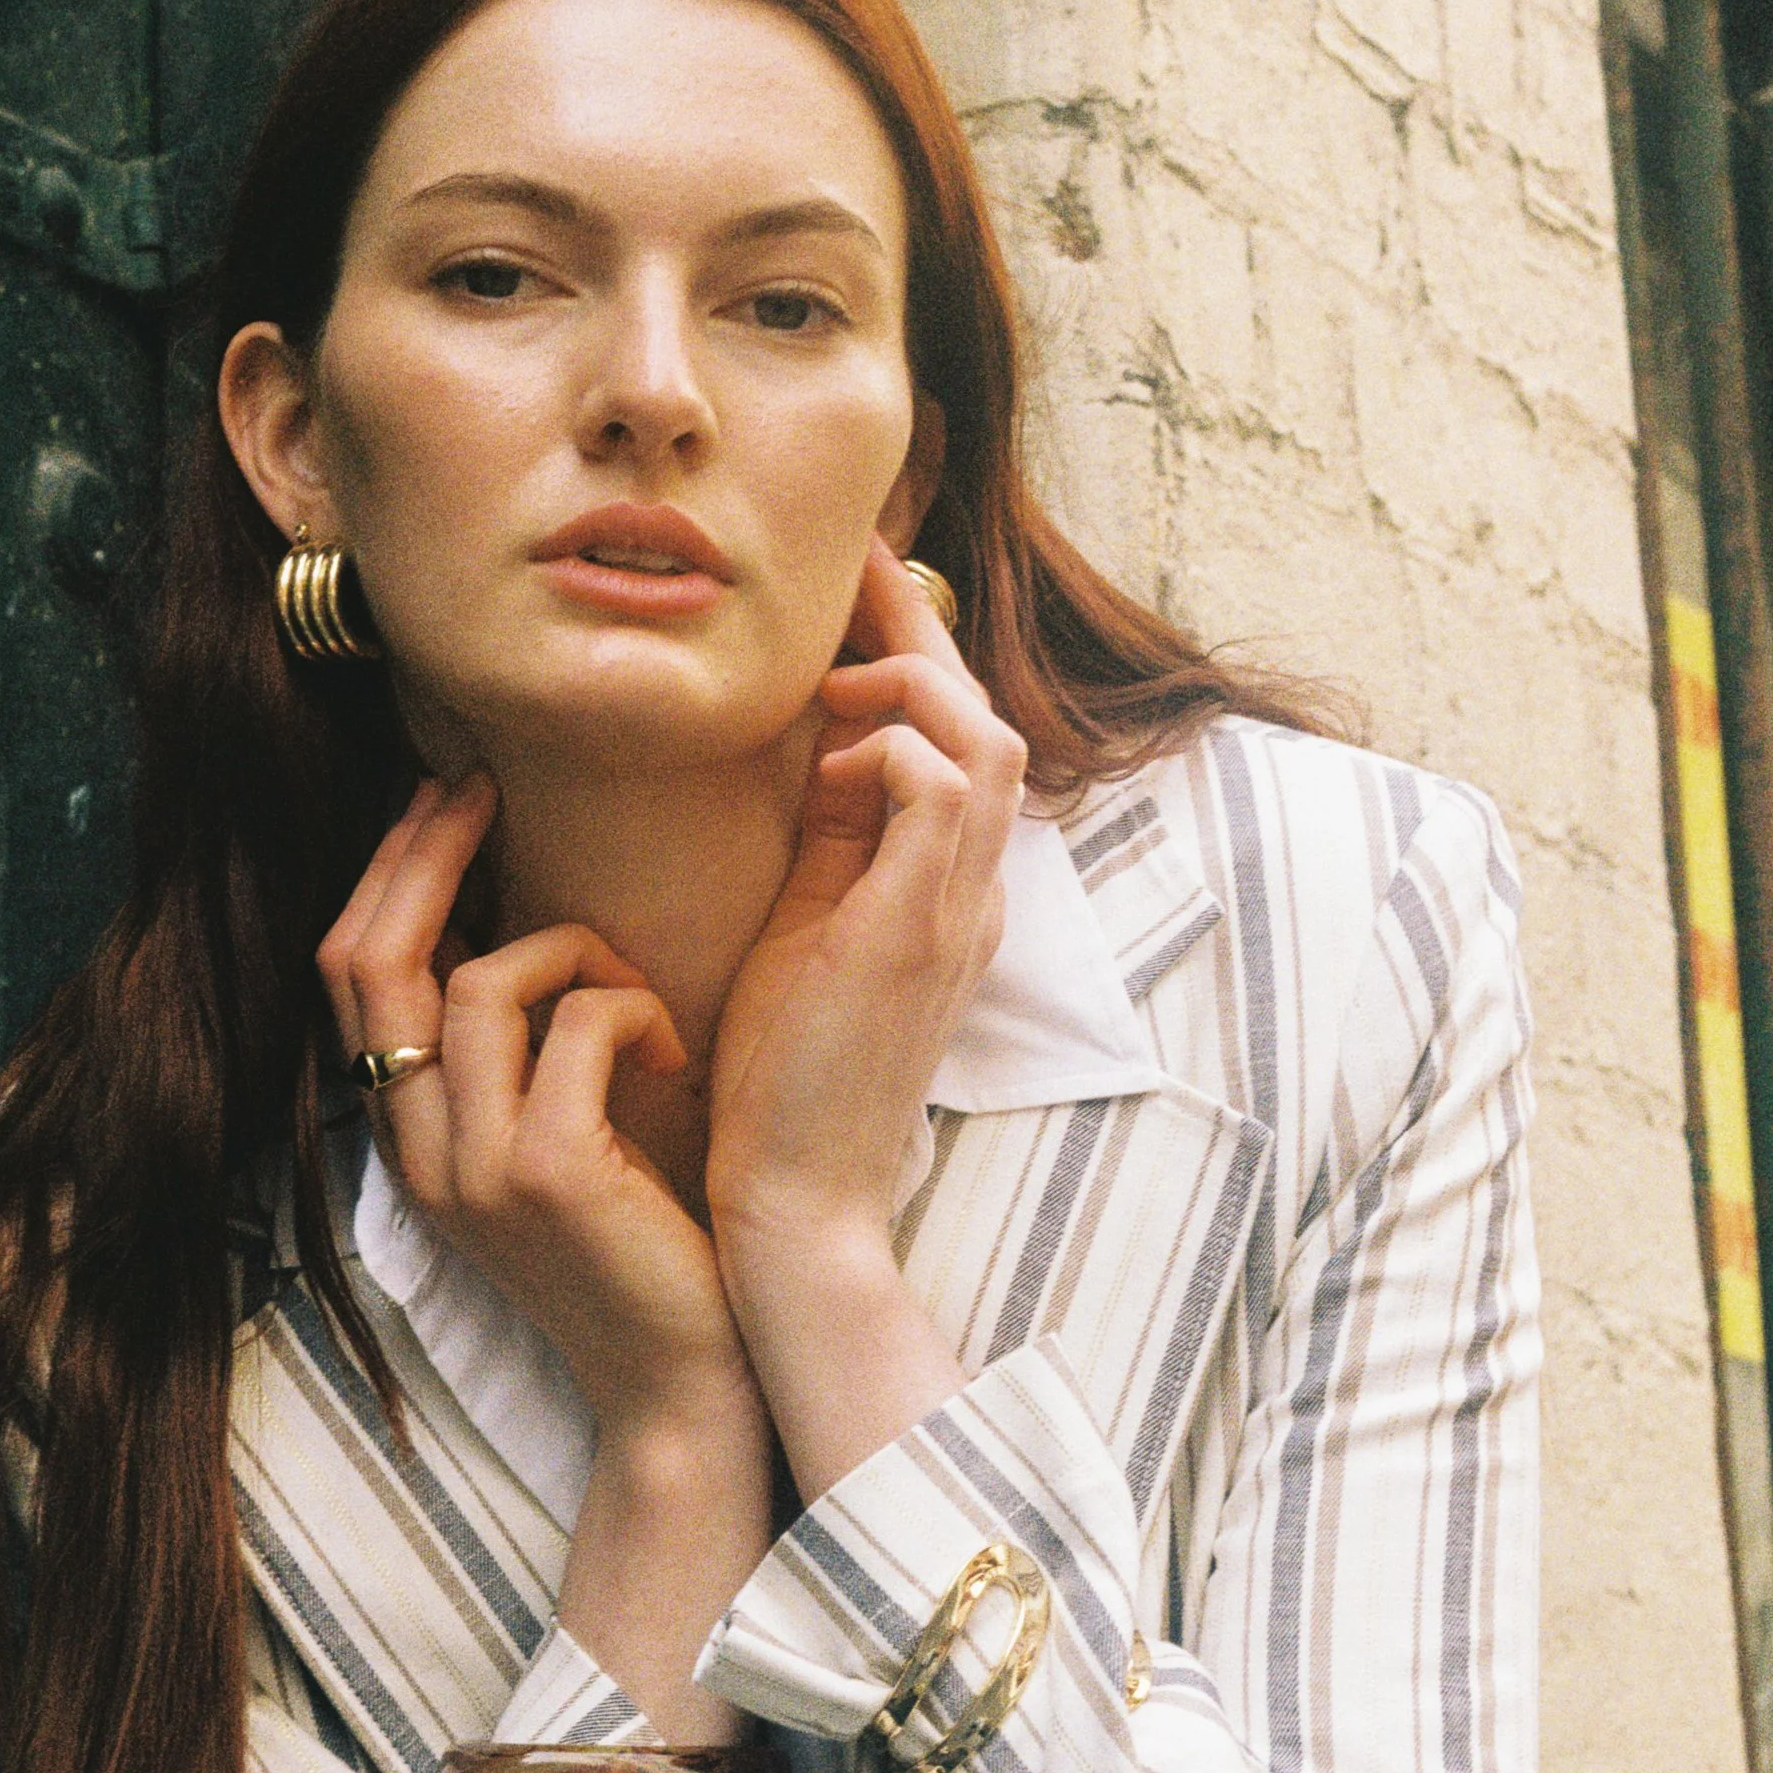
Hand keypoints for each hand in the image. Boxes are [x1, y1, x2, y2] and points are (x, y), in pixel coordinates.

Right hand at [318, 775, 755, 1440]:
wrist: (682, 1389)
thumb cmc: (641, 1256)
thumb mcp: (550, 1148)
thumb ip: (514, 1060)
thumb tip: (517, 925)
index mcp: (409, 1140)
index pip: (348, 974)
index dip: (387, 872)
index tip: (442, 799)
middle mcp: (418, 1153)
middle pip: (372, 960)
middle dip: (424, 851)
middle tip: (479, 783)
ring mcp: (473, 1168)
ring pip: (480, 981)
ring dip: (575, 952)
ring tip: (639, 1003)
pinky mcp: (548, 1174)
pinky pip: (575, 1026)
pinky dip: (633, 1011)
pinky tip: (675, 1058)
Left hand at [704, 539, 1026, 1296]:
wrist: (798, 1201)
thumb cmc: (785, 1082)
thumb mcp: (811, 931)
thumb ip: (835, 842)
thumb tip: (825, 747)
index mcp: (951, 896)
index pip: (960, 747)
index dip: (914, 662)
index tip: (847, 601)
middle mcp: (973, 898)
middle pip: (987, 721)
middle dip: (919, 636)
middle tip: (850, 571)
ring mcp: (957, 914)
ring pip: (985, 741)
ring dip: (909, 683)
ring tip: (830, 673)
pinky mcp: (916, 931)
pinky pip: (942, 787)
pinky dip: (892, 746)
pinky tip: (831, 759)